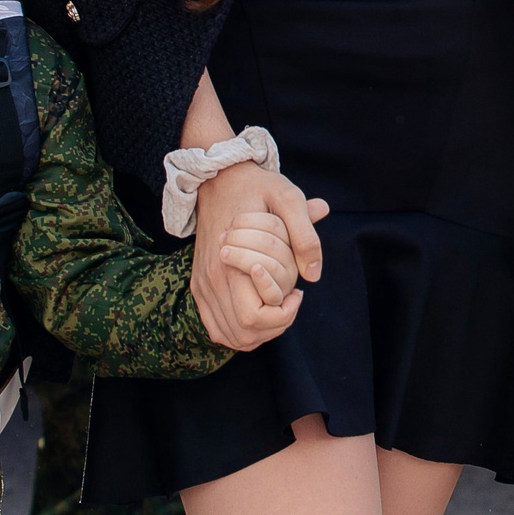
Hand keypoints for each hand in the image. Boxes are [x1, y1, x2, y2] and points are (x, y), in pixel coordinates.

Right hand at [189, 160, 323, 351]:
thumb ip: (304, 234)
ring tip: (277, 305)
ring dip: (259, 332)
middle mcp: (211, 280)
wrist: (219, 178)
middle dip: (275, 326)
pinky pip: (216, 326)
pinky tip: (259, 311)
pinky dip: (239, 331)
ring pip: (228, 335)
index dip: (282, 315)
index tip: (297, 292)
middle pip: (242, 334)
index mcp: (230, 263)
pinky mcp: (199, 285)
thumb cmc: (257, 188)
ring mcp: (202, 285)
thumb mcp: (288, 198)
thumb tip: (313, 274)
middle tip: (291, 300)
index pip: (254, 317)